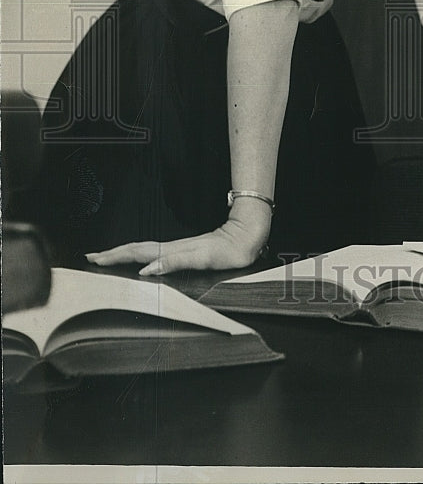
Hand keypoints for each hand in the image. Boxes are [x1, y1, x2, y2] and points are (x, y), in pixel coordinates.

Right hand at [86, 202, 271, 275]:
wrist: (247, 237)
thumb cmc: (229, 250)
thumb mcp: (202, 258)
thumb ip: (175, 261)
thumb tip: (147, 269)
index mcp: (172, 250)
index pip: (137, 252)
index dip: (115, 256)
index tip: (95, 258)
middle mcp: (172, 248)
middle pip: (137, 249)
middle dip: (113, 254)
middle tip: (92, 257)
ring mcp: (179, 248)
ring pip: (145, 250)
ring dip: (124, 254)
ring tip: (109, 257)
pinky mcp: (186, 251)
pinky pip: (156, 254)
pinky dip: (141, 256)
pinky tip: (141, 261)